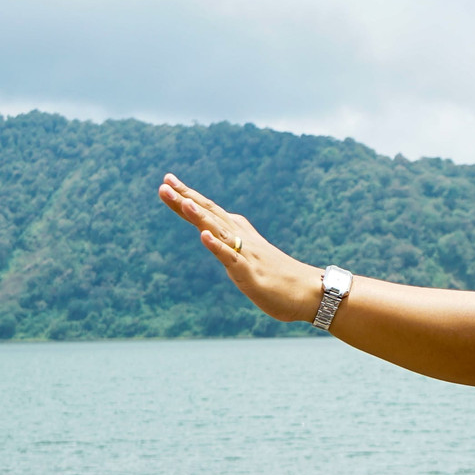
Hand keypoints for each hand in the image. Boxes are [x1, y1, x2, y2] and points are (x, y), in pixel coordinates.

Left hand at [158, 174, 318, 320]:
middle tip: (164, 182)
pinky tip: (203, 236)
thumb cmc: (280, 278)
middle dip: (186, 199)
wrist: (310, 293)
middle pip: (210, 215)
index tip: (168, 181)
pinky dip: (217, 246)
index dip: (187, 197)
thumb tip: (213, 235)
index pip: (209, 212)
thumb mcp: (249, 258)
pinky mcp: (250, 273)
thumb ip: (230, 246)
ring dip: (200, 217)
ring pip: (220, 231)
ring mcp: (246, 255)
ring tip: (183, 202)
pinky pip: (232, 258)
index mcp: (239, 234)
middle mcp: (241, 239)